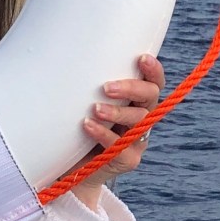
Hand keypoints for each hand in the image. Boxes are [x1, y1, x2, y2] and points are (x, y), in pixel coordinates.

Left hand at [70, 54, 164, 208]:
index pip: (152, 82)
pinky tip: (88, 126)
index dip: (153, 70)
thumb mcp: (81, 100)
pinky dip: (105, 134)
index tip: (141, 58)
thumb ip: (85, 83)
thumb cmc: (74, 126)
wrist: (70, 168)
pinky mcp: (127, 160)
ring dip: (117, 112)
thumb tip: (67, 52)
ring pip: (139, 122)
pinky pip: (122, 147)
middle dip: (132, 89)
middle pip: (150, 97)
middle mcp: (140, 118)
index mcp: (134, 100)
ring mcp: (136, 140)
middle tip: (106, 87)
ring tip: (95, 108)